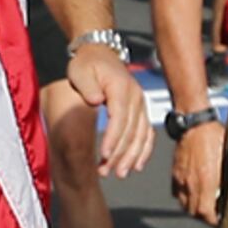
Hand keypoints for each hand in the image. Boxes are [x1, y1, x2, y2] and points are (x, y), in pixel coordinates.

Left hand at [67, 39, 156, 177]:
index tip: (104, 155)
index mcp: (121, 88)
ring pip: (141, 135)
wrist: (99, 53)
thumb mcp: (81, 71)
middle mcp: (136, 97)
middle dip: (120, 154)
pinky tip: (137, 165)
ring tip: (120, 173)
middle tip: (107, 172)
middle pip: (131, 131)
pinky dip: (144, 150)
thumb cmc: (87, 64)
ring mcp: (140, 104)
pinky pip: (146, 133)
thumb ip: (88, 86)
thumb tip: (96, 101)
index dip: (113, 138)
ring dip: (131, 156)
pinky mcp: (140, 110)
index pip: (119, 118)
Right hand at [172, 116, 226, 224]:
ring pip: (185, 205)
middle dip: (205, 217)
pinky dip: (185, 199)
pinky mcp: (175, 174)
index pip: (207, 213)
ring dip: (195, 210)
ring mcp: (181, 180)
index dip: (215, 221)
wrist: (194, 122)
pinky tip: (194, 194)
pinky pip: (178, 194)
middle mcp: (192, 184)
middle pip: (195, 213)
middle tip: (215, 216)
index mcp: (207, 181)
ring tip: (205, 207)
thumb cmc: (214, 135)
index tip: (222, 221)